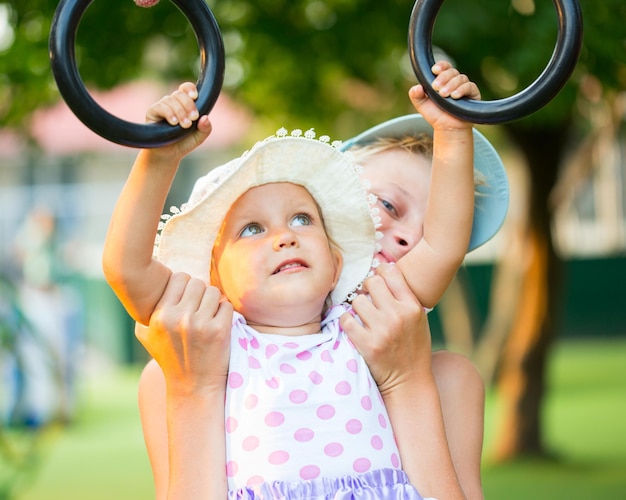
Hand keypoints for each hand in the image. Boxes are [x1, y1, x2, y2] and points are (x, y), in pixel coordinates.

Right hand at [135, 272, 232, 395]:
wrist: (192, 386)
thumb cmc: (169, 356)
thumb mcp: (146, 334)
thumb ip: (143, 308)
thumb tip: (147, 279)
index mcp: (160, 316)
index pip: (179, 278)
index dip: (185, 285)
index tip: (186, 299)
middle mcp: (179, 318)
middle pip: (197, 283)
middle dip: (200, 293)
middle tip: (199, 308)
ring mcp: (200, 325)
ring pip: (213, 292)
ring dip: (213, 301)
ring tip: (207, 316)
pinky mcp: (219, 331)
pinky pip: (226, 305)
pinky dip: (224, 312)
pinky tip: (217, 324)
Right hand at [144, 82, 212, 161]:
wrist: (169, 155)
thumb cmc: (183, 143)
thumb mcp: (199, 137)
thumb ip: (205, 129)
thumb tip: (206, 118)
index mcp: (184, 105)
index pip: (185, 88)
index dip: (190, 89)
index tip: (195, 97)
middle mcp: (172, 103)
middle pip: (180, 93)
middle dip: (189, 105)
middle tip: (193, 118)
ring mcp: (162, 106)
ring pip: (171, 99)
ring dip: (180, 112)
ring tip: (185, 126)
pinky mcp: (152, 112)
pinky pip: (160, 106)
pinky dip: (169, 113)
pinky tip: (174, 122)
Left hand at [340, 264, 431, 395]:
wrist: (410, 381)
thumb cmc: (413, 347)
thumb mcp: (418, 319)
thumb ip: (403, 297)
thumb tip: (383, 270)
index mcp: (412, 306)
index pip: (391, 273)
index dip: (380, 273)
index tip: (377, 282)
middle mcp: (398, 315)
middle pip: (371, 283)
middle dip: (366, 289)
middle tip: (367, 299)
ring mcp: (383, 330)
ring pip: (357, 301)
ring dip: (356, 308)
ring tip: (363, 317)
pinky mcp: (368, 345)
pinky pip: (347, 320)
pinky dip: (347, 322)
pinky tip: (354, 327)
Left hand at [409, 60, 479, 131]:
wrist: (447, 128)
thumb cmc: (436, 114)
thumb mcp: (422, 105)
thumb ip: (415, 95)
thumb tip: (417, 87)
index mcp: (443, 80)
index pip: (444, 67)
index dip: (441, 66)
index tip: (434, 70)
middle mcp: (455, 81)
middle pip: (452, 71)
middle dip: (443, 78)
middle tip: (436, 88)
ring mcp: (464, 86)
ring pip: (460, 78)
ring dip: (451, 85)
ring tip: (443, 95)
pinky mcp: (473, 94)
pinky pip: (470, 86)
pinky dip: (462, 89)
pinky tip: (455, 96)